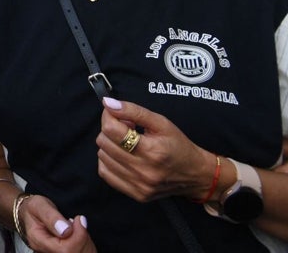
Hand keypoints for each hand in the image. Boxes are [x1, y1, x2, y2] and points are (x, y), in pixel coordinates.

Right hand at [18, 195, 95, 251]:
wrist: (31, 213)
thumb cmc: (34, 209)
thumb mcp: (39, 205)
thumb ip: (51, 217)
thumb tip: (66, 230)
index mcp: (38, 241)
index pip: (64, 250)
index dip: (77, 236)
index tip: (79, 219)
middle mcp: (46, 252)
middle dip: (82, 237)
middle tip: (78, 221)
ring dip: (84, 239)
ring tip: (76, 226)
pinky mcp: (64, 252)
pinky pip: (82, 252)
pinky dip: (85, 243)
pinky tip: (78, 233)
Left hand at [96, 96, 214, 201]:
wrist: (196, 175)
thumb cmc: (178, 146)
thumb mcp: (161, 123)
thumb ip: (134, 111)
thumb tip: (108, 103)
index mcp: (152, 151)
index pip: (111, 130)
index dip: (108, 117)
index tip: (115, 114)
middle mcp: (144, 171)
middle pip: (104, 142)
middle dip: (110, 130)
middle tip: (125, 129)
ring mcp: (139, 185)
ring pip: (102, 156)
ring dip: (109, 146)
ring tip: (126, 143)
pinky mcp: (136, 194)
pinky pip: (105, 173)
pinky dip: (108, 162)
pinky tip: (121, 156)